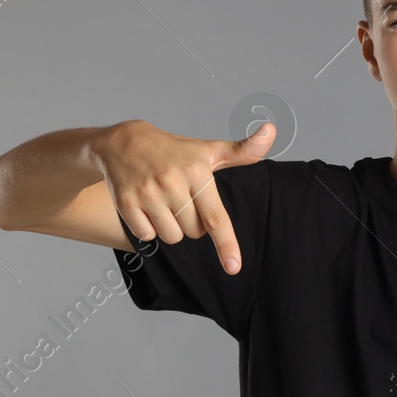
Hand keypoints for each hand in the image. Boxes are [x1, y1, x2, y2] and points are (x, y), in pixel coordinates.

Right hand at [94, 117, 273, 273]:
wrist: (124, 142)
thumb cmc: (175, 152)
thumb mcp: (208, 150)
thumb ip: (243, 151)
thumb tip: (271, 130)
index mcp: (196, 171)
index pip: (215, 217)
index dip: (226, 244)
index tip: (234, 267)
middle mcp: (171, 182)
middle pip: (194, 232)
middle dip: (192, 222)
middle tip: (182, 198)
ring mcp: (147, 193)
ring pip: (172, 237)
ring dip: (171, 227)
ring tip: (164, 202)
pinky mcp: (126, 203)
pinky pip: (147, 236)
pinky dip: (149, 228)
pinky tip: (146, 205)